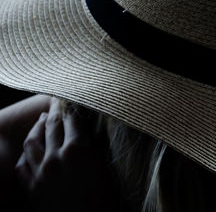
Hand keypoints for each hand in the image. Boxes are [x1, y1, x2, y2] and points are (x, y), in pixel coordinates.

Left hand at [15, 97, 116, 211]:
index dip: (72, 109)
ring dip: (37, 128)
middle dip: (54, 112)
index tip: (71, 101)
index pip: (72, 120)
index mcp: (77, 150)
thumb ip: (94, 148)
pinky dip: (27, 154)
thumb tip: (89, 134)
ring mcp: (40, 172)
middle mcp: (55, 157)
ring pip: (32, 141)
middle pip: (52, 126)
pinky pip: (23, 164)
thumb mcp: (104, 170)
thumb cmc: (102, 201)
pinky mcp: (30, 187)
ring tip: (41, 121)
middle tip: (56, 103)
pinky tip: (31, 151)